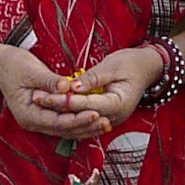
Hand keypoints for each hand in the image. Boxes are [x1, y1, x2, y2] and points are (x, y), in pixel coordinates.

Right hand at [0, 45, 107, 138]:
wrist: (1, 64)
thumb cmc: (14, 65)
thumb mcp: (31, 70)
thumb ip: (50, 81)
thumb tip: (66, 87)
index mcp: (28, 114)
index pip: (57, 122)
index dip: (77, 119)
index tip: (96, 113)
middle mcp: (33, 122)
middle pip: (64, 130)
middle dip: (86, 126)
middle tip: (107, 122)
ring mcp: (39, 121)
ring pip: (66, 130)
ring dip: (86, 128)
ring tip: (107, 124)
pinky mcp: (45, 116)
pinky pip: (65, 123)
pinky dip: (80, 122)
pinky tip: (96, 120)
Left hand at [47, 46, 165, 132]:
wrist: (147, 68)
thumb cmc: (132, 62)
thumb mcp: (113, 65)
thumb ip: (93, 78)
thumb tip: (73, 87)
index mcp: (119, 104)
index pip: (88, 105)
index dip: (66, 101)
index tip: (47, 95)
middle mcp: (115, 117)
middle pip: (81, 116)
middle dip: (58, 107)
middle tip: (37, 98)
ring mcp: (110, 120)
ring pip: (80, 122)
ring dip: (60, 113)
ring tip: (41, 101)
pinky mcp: (105, 117)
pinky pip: (84, 121)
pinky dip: (68, 115)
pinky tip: (52, 108)